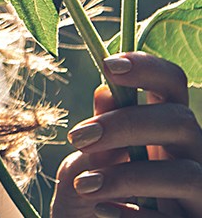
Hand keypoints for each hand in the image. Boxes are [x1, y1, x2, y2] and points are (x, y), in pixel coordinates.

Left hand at [51, 52, 201, 217]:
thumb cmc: (90, 202)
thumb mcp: (85, 166)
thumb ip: (97, 136)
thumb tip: (107, 93)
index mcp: (161, 131)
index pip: (172, 85)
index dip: (148, 67)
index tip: (107, 64)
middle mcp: (188, 158)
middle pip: (182, 122)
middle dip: (127, 124)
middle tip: (77, 136)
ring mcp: (198, 198)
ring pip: (188, 174)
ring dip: (129, 175)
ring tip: (83, 185)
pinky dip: (137, 214)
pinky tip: (102, 210)